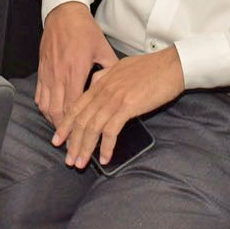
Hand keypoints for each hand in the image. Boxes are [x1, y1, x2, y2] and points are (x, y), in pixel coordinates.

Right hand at [35, 2, 115, 127]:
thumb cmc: (84, 30)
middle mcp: (59, 75)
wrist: (63, 14)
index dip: (77, 126)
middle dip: (64, 131)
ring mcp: (48, 74)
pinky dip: (44, 108)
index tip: (83, 138)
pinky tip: (51, 114)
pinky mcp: (41, 70)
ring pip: (46, 107)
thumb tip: (120, 84)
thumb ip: (110, 68)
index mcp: (76, 72)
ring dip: (53, 122)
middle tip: (72, 144)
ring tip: (62, 133)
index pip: (74, 107)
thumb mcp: (103, 48)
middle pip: (58, 112)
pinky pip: (39, 95)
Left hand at [53, 48, 183, 167]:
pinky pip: (111, 131)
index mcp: (101, 81)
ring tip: (81, 163)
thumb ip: (106, 76)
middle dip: (72, 142)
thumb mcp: (121, 66)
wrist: (172, 65)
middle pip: (80, 119)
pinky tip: (105, 158)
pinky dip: (106, 147)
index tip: (58, 140)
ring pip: (92, 127)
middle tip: (68, 159)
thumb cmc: (151, 67)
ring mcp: (115, 98)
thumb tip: (96, 83)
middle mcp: (104, 90)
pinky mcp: (128, 106)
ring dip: (85, 148)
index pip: (76, 106)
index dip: (65, 124)